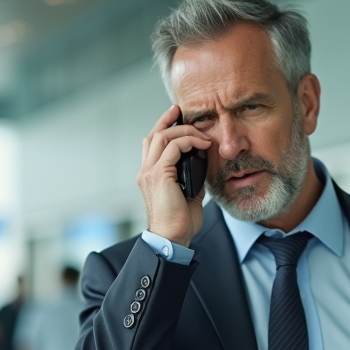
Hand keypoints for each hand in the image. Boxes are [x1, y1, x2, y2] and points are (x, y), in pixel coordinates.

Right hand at [138, 104, 212, 247]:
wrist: (173, 237)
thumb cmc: (180, 221)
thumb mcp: (189, 192)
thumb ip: (192, 176)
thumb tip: (203, 163)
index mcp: (150, 175)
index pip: (152, 144)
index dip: (163, 127)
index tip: (177, 117)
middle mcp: (146, 171)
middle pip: (153, 135)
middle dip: (168, 120)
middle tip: (183, 111)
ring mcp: (149, 173)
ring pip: (161, 137)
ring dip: (182, 131)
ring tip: (200, 133)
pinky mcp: (158, 175)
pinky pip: (172, 148)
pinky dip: (187, 142)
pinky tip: (202, 145)